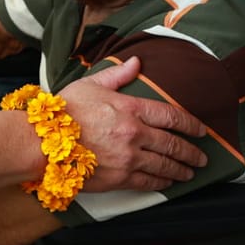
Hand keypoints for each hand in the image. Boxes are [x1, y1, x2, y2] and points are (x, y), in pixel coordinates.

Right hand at [59, 57, 207, 191]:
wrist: (43, 142)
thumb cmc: (64, 111)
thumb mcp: (90, 85)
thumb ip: (118, 74)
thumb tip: (137, 61)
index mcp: (130, 108)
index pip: (172, 116)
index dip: (192, 125)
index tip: (202, 131)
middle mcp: (135, 134)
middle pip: (174, 144)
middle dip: (192, 152)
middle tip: (202, 158)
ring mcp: (128, 158)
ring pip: (165, 166)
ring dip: (182, 170)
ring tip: (190, 172)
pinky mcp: (119, 178)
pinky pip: (149, 182)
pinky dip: (163, 183)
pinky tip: (168, 183)